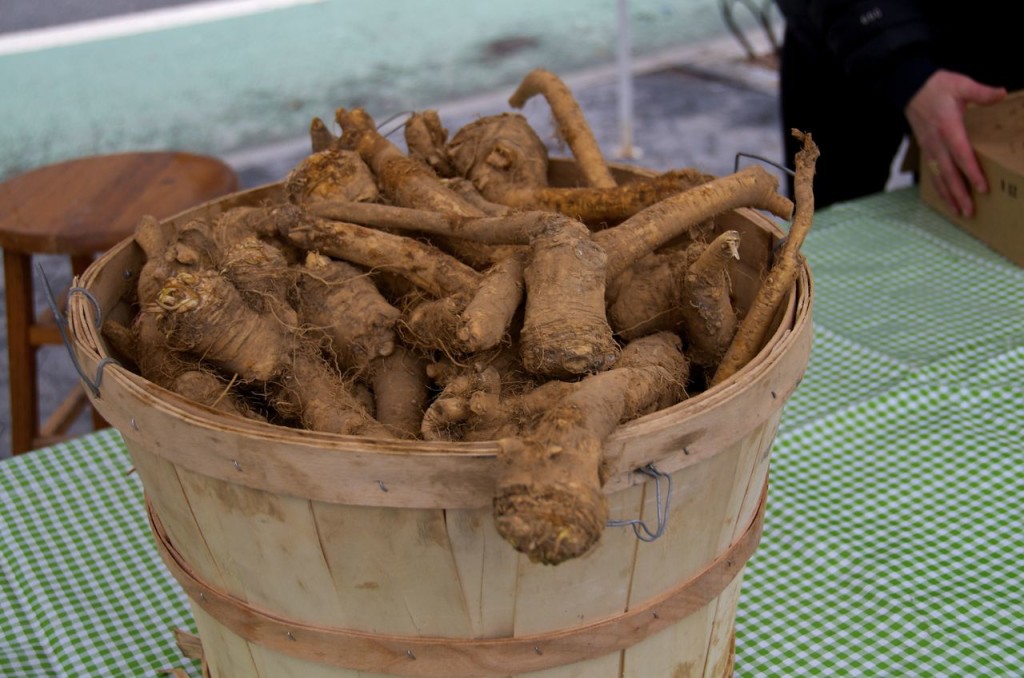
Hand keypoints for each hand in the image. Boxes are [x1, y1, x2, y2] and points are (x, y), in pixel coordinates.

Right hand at [905, 70, 1005, 216]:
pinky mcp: (926, 150)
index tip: (982, 188)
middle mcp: (937, 143)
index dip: (972, 172)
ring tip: (959, 212)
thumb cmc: (937, 86)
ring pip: (939, 177)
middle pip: (949, 174)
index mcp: (948, 128)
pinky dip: (939, 188)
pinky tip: (946, 198)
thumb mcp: (961, 84)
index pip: (962, 155)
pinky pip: (933, 173)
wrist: (910, 88)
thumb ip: (981, 93)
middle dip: (959, 194)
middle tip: (969, 211)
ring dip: (948, 196)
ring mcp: (929, 148)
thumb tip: (1002, 93)